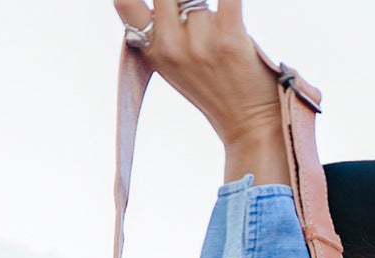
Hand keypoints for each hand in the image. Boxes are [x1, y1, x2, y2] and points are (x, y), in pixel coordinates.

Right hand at [113, 0, 290, 182]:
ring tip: (222, 31)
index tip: (163, 4)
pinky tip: (232, 5)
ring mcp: (199, 43)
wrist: (251, 127)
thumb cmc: (216, 90)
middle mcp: (171, 46)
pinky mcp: (230, 38)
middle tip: (195, 14)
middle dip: (183, 1)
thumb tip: (161, 1)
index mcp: (154, 50)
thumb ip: (160, 30)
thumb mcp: (174, 66)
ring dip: (213, 10)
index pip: (124, 2)